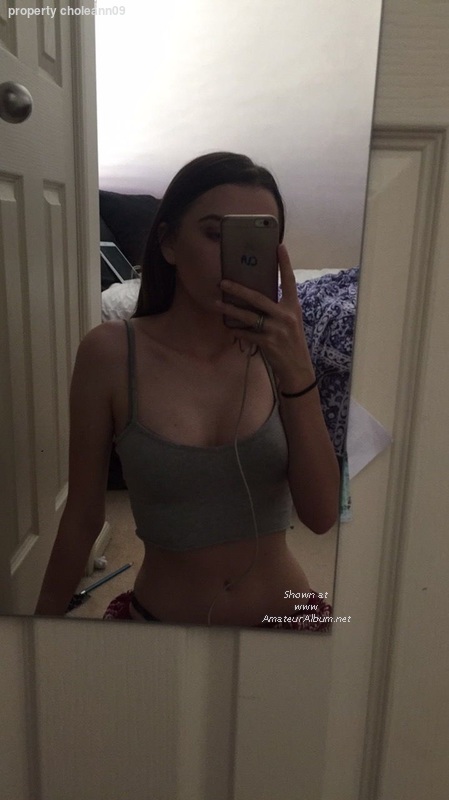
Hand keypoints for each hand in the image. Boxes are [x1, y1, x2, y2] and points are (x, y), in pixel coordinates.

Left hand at [216, 244, 314, 391]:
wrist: (297, 367)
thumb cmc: (292, 341)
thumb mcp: (291, 321)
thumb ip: (278, 308)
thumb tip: (257, 297)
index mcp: (292, 306)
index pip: (289, 280)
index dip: (284, 263)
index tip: (279, 246)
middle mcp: (285, 315)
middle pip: (258, 298)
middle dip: (238, 290)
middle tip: (223, 282)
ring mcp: (276, 329)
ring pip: (248, 316)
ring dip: (230, 310)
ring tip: (217, 303)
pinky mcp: (268, 342)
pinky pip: (247, 333)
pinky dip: (237, 331)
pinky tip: (229, 328)